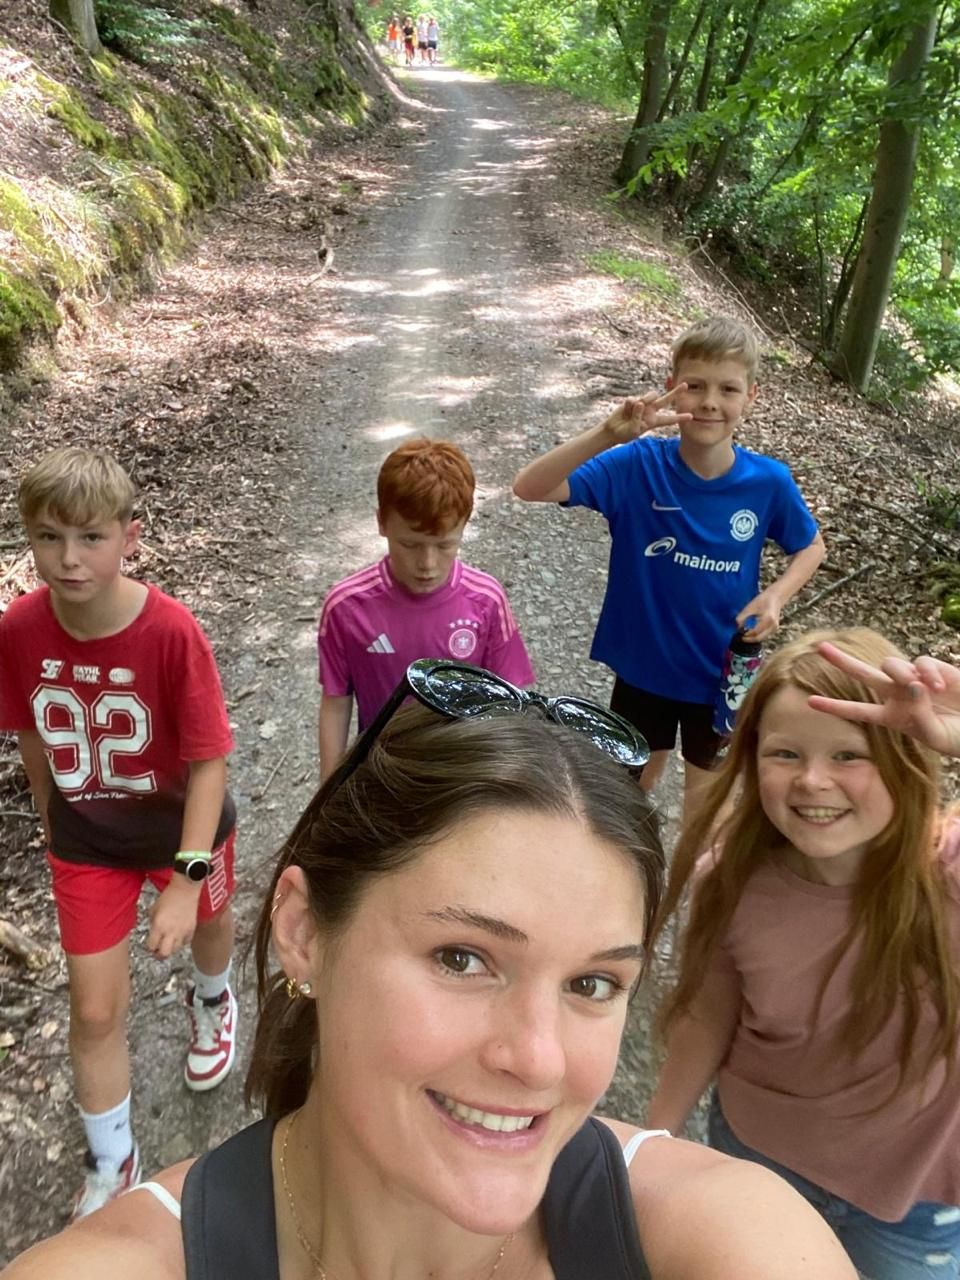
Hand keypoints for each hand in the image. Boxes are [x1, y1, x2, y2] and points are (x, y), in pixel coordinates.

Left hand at [147, 876, 201, 958]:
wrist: (185, 889)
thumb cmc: (168, 896)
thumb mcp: (154, 909)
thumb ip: (152, 923)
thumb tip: (153, 932)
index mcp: (158, 926)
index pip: (151, 946)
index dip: (149, 947)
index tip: (150, 945)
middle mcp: (170, 932)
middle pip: (164, 954)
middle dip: (159, 954)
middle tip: (158, 951)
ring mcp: (182, 932)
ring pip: (175, 950)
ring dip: (170, 948)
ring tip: (168, 943)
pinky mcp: (191, 929)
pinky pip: (186, 942)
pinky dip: (181, 941)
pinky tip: (178, 936)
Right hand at [602, 385, 691, 443]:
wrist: (613, 430)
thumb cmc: (625, 433)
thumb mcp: (634, 430)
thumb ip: (638, 417)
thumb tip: (640, 403)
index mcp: (654, 421)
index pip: (669, 419)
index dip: (679, 418)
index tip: (691, 416)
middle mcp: (651, 411)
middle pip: (665, 400)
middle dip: (675, 392)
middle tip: (685, 385)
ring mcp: (642, 404)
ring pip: (650, 395)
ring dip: (645, 399)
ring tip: (636, 407)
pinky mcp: (633, 400)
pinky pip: (633, 399)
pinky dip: (629, 406)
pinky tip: (626, 411)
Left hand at [736, 589, 781, 640]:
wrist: (775, 597)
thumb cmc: (762, 600)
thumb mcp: (750, 607)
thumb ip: (742, 617)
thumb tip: (737, 627)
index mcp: (768, 619)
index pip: (755, 632)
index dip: (746, 635)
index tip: (739, 634)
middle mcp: (773, 625)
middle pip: (759, 638)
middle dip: (749, 639)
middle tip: (741, 637)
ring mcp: (775, 628)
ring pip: (761, 638)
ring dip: (752, 638)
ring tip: (744, 634)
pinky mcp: (774, 629)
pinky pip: (764, 635)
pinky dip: (757, 635)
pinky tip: (750, 632)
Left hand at [810, 643, 959, 757]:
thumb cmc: (957, 737)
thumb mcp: (934, 736)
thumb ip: (919, 715)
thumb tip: (911, 687)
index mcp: (892, 716)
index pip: (858, 710)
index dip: (835, 707)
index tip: (810, 702)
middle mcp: (898, 695)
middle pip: (864, 674)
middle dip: (843, 661)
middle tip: (821, 647)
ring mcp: (915, 680)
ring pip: (892, 664)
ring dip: (900, 673)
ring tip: (922, 689)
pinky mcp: (934, 669)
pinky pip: (921, 662)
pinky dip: (928, 672)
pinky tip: (940, 686)